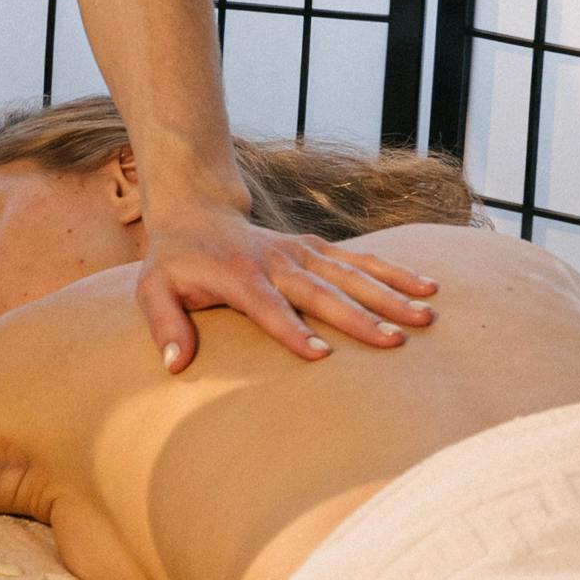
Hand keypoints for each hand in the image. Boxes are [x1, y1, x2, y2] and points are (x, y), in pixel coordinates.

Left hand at [133, 204, 439, 371]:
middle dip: (360, 318)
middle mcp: (277, 261)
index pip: (268, 307)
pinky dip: (393, 271)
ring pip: (351, 273)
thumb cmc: (175, 263)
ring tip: (424, 316)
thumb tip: (175, 365)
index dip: (291, 331)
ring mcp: (300, 251)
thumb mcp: (153, 291)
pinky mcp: (316, 247)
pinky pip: (359, 260)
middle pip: (322, 292)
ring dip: (389, 294)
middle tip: (395, 343)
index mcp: (238, 276)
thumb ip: (164, 325)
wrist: (196, 214)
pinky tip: (425, 286)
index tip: (320, 356)